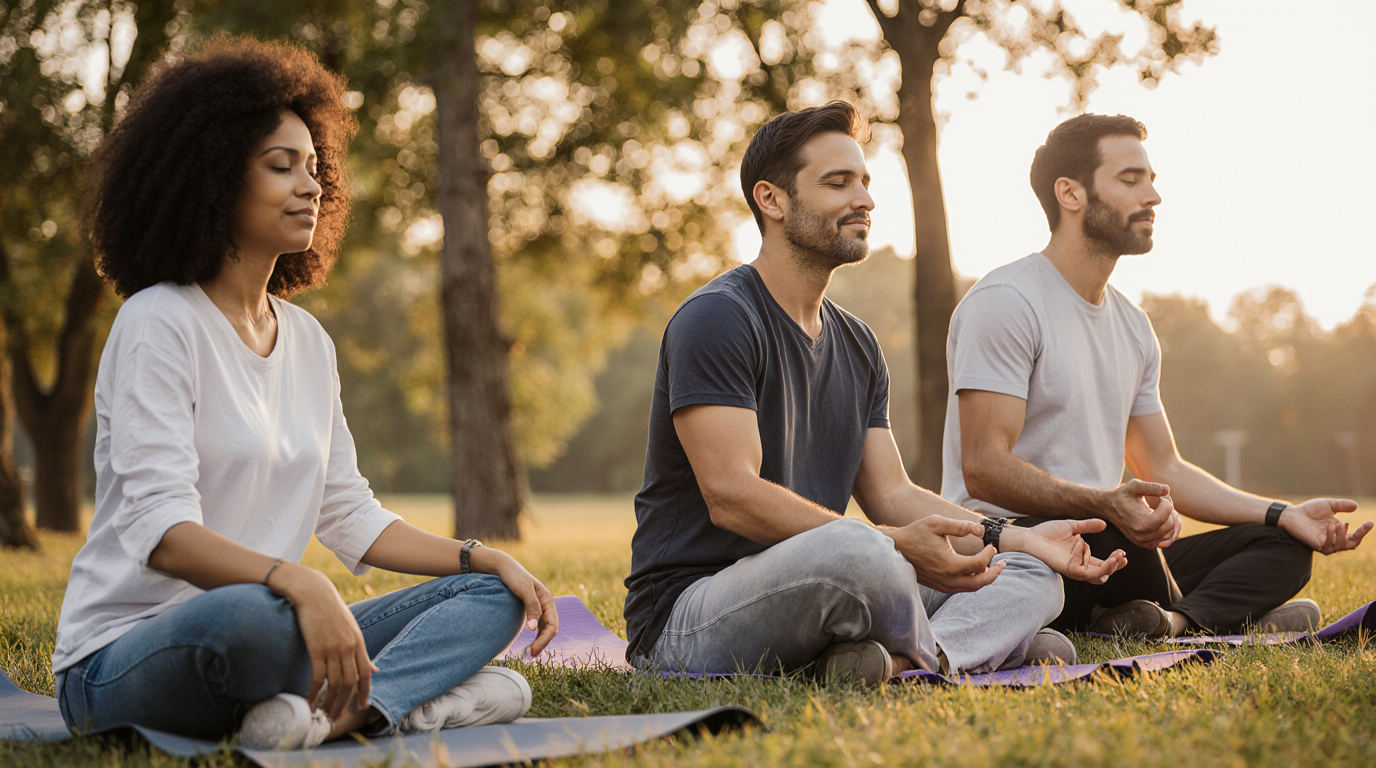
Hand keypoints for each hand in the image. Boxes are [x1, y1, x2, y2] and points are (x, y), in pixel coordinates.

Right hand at [270, 563, 374, 720]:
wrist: (314, 593)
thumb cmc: (331, 610)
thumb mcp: (352, 629)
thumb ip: (362, 652)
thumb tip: (375, 670)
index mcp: (359, 642)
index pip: (366, 673)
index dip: (365, 692)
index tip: (361, 707)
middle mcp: (348, 647)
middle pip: (350, 682)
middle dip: (344, 703)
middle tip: (336, 717)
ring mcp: (333, 648)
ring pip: (335, 683)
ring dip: (329, 702)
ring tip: (322, 714)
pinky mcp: (316, 648)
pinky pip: (317, 677)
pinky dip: (313, 692)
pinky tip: (309, 702)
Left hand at [482, 549, 558, 655]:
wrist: (502, 567)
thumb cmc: (513, 577)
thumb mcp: (523, 590)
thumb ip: (531, 608)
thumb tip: (533, 629)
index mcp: (547, 599)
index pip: (552, 625)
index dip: (544, 639)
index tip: (532, 650)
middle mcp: (545, 604)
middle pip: (550, 629)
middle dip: (542, 643)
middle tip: (530, 655)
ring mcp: (539, 607)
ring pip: (545, 628)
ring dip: (540, 641)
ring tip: (530, 653)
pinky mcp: (530, 608)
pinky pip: (538, 625)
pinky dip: (535, 635)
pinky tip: (528, 642)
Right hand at [882, 517, 1005, 592]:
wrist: (895, 549)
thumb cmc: (916, 533)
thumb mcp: (937, 523)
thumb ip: (960, 526)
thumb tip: (981, 530)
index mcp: (950, 564)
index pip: (980, 563)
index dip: (989, 554)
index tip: (990, 544)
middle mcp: (948, 579)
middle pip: (980, 582)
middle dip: (995, 573)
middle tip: (1003, 563)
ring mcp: (943, 585)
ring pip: (971, 587)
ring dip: (984, 578)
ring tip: (992, 567)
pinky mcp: (939, 586)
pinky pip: (962, 587)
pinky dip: (973, 581)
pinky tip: (976, 570)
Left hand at [1011, 519, 1127, 583]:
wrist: (1030, 537)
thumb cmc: (1047, 532)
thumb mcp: (1072, 527)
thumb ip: (1087, 526)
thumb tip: (1104, 523)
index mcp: (1081, 556)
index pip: (1101, 563)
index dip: (1114, 561)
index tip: (1123, 553)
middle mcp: (1080, 564)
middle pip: (1103, 572)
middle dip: (1116, 565)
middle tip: (1122, 555)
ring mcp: (1075, 568)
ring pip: (1099, 576)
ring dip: (1111, 568)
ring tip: (1118, 557)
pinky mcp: (1070, 570)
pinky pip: (1089, 574)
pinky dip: (1101, 569)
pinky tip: (1107, 559)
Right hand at [1103, 480, 1179, 548]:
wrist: (1109, 508)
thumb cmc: (1123, 495)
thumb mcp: (1135, 486)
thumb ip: (1151, 487)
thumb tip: (1167, 489)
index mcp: (1141, 522)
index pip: (1168, 513)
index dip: (1167, 502)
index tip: (1160, 497)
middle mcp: (1142, 535)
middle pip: (1171, 524)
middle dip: (1170, 512)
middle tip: (1161, 502)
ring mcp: (1143, 542)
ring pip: (1170, 534)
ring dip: (1170, 521)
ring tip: (1160, 511)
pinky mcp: (1145, 544)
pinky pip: (1165, 540)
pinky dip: (1166, 530)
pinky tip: (1159, 519)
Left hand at [1279, 499, 1371, 554]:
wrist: (1293, 514)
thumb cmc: (1310, 510)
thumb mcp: (1329, 505)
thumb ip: (1342, 505)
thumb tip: (1356, 506)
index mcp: (1339, 532)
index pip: (1355, 536)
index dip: (1364, 531)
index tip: (1371, 522)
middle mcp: (1334, 540)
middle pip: (1352, 544)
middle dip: (1360, 535)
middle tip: (1365, 524)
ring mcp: (1325, 544)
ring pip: (1342, 546)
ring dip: (1344, 535)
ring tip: (1341, 524)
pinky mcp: (1316, 545)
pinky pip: (1328, 546)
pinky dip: (1332, 537)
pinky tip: (1331, 526)